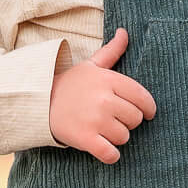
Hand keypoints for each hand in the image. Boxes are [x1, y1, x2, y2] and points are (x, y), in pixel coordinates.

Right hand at [49, 28, 156, 163]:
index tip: (146, 113)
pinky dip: (111, 155)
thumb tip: (125, 32)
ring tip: (102, 129)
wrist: (39, 102)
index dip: (148, 108)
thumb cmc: (70, 85)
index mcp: (108, 80)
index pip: (142, 97)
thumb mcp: (91, 65)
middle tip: (113, 119)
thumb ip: (112, 51)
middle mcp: (104, 99)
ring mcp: (95, 120)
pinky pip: (111, 154)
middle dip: (127, 122)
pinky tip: (105, 150)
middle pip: (135, 120)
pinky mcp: (85, 139)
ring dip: (116, 137)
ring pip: (124, 137)